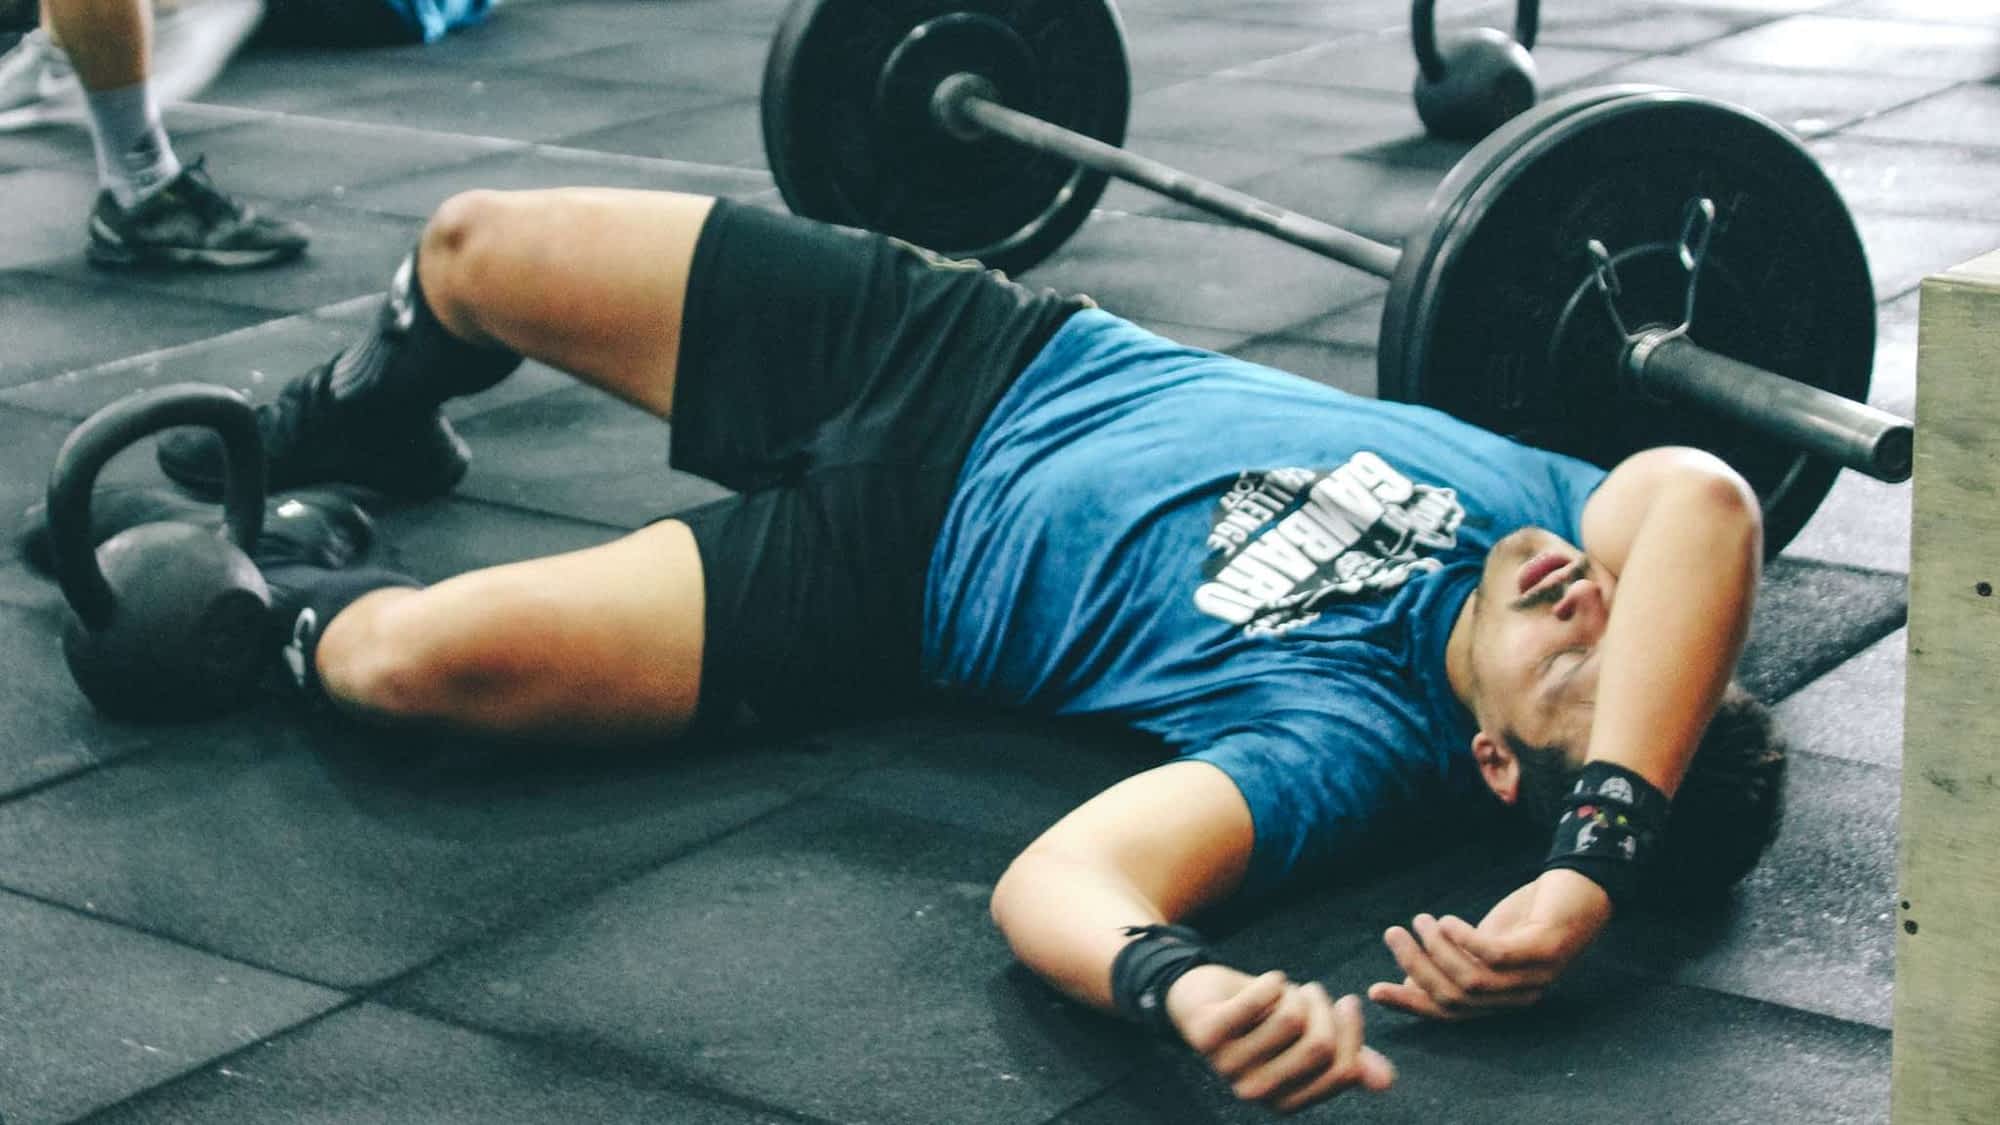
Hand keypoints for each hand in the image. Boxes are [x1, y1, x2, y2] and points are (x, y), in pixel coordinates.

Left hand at [1166, 963, 1394, 1113]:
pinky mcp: (1207, 1035)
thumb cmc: (1263, 1019)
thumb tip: (1387, 1082)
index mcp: (1286, 1102)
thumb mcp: (1309, 1038)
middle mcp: (1256, 1092)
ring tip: (1285, 991)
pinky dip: (1272, 982)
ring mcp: (1228, 1066)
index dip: (1353, 1032)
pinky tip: (1270, 981)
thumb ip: (1347, 1057)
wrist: (1202, 998)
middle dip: (1325, 1008)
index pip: (1342, 1070)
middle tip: (1313, 993)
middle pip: (1320, 1046)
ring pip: (1292, 1019)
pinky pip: (1258, 1001)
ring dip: (1297, 993)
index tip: (1348, 1004)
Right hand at [1367, 867, 1612, 1020]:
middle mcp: (1519, 997)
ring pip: (1471, 980)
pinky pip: (1496, 956)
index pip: (1449, 1013)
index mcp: (1502, 999)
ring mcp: (1536, 975)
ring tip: (1420, 920)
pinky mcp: (1546, 950)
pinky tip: (1446, 920)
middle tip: (1392, 934)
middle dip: (1416, 967)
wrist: (1583, 886)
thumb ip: (1456, 962)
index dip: (1410, 1004)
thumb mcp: (1486, 941)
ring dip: (1436, 949)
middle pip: (1455, 997)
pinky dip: (1464, 940)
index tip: (1374, 991)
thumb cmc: (1532, 916)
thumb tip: (1411, 981)